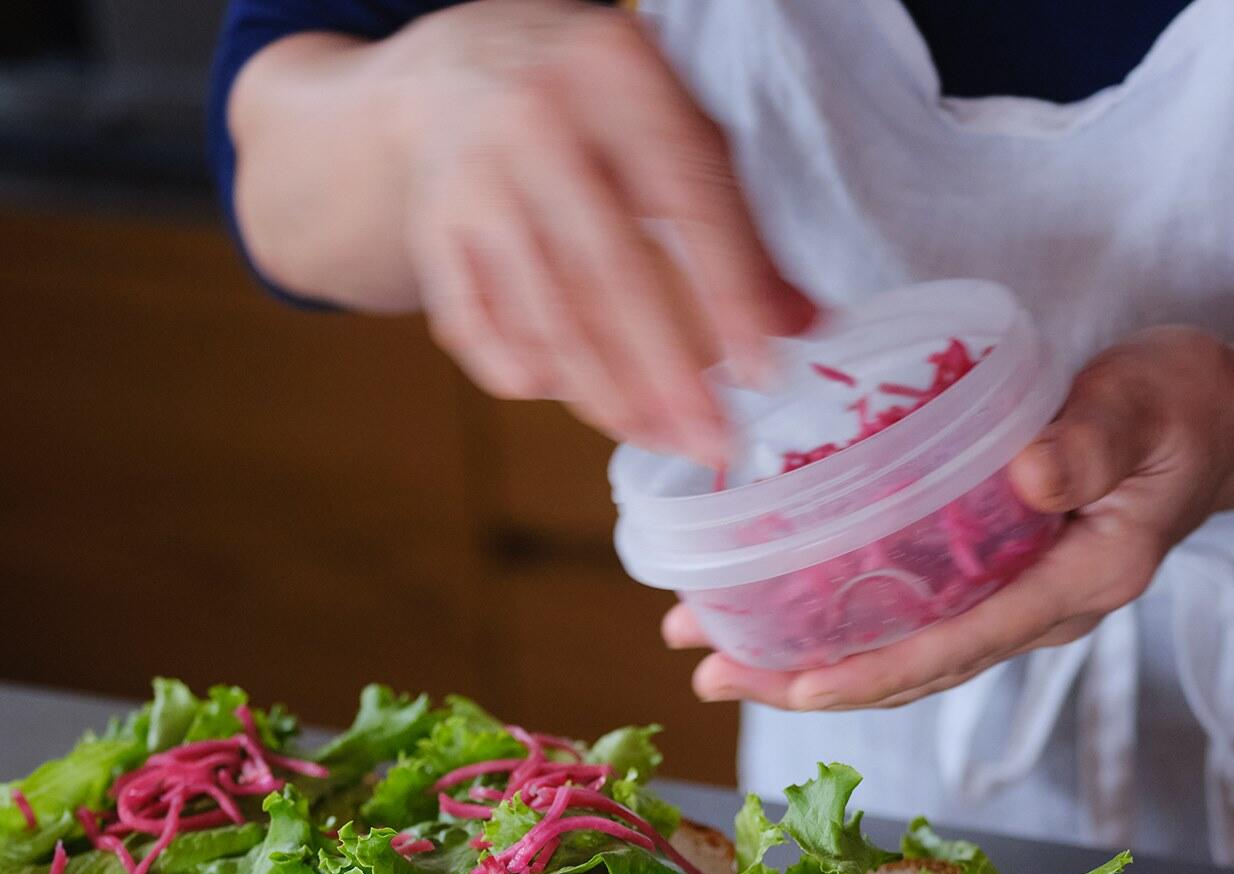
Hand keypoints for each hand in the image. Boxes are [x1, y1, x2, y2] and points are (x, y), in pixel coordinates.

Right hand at [397, 0, 812, 460]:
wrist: (452, 70)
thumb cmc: (589, 106)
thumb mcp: (667, 121)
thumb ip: (734, 216)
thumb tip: (802, 323)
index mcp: (613, 69)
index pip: (685, 197)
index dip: (728, 293)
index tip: (762, 373)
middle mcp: (533, 117)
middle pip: (607, 271)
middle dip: (666, 374)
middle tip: (712, 443)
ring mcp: (471, 178)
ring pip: (542, 313)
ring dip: (606, 394)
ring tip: (660, 438)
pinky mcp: (432, 230)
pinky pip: (478, 328)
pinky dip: (529, 374)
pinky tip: (578, 401)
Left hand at [679, 327, 1233, 709]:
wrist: (1217, 420)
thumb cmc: (1182, 406)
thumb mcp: (1145, 406)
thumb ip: (1092, 442)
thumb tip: (1028, 478)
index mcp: (1076, 583)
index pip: (964, 643)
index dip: (880, 669)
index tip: (800, 683)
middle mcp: (1038, 611)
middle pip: (914, 670)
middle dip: (809, 681)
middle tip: (711, 672)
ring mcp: (1013, 601)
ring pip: (903, 653)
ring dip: (808, 660)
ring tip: (714, 653)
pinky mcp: (992, 575)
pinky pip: (910, 617)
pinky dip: (841, 622)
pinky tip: (775, 609)